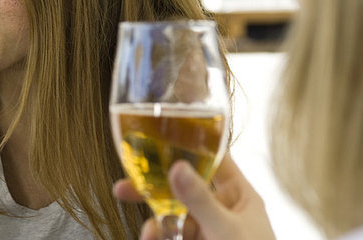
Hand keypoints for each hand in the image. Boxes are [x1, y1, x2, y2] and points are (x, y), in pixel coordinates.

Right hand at [113, 154, 275, 239]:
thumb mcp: (226, 228)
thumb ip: (200, 200)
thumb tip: (175, 166)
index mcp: (239, 194)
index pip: (215, 158)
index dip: (192, 143)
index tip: (163, 133)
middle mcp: (221, 208)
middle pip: (183, 186)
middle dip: (153, 186)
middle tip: (124, 186)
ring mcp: (207, 229)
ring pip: (172, 215)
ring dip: (154, 220)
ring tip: (148, 233)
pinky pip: (170, 235)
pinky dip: (158, 235)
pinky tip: (149, 237)